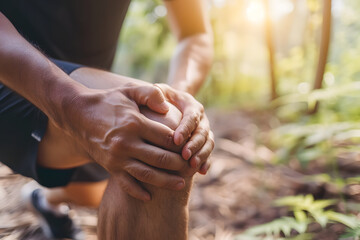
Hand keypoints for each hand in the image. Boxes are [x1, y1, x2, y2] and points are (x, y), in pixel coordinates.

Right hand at [62, 82, 186, 200]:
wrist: (78, 114)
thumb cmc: (108, 101)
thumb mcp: (129, 90)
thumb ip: (151, 94)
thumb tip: (168, 107)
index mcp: (134, 124)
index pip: (166, 137)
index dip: (182, 143)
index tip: (191, 145)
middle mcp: (126, 144)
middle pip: (160, 158)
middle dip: (179, 164)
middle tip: (192, 167)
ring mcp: (117, 158)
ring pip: (146, 174)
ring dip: (166, 181)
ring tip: (181, 184)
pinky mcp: (109, 167)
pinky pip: (126, 184)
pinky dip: (138, 192)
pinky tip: (150, 197)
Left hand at [155, 84, 213, 173]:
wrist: (171, 105)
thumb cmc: (160, 99)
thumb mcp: (158, 92)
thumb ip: (156, 94)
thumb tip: (163, 108)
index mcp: (192, 106)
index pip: (192, 117)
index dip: (186, 129)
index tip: (176, 140)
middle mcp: (202, 119)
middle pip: (203, 132)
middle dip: (195, 145)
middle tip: (185, 156)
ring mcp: (205, 131)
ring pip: (208, 143)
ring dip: (202, 155)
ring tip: (192, 166)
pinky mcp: (204, 142)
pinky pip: (209, 152)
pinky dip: (206, 162)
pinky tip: (201, 172)